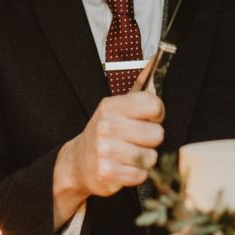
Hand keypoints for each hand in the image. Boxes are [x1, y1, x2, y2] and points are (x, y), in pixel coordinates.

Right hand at [52, 89, 163, 226]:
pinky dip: (136, 174)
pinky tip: (124, 167)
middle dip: (150, 140)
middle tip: (135, 140)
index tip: (148, 118)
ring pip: (151, 157)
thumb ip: (139, 86)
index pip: (154, 105)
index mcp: (111, 106)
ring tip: (128, 154)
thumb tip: (154, 60)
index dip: (156, 114)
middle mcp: (107, 126)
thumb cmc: (104, 133)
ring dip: (144, 159)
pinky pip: (141, 175)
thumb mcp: (117, 107)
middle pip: (157, 134)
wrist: (78, 163)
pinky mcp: (108, 173)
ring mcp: (106, 150)